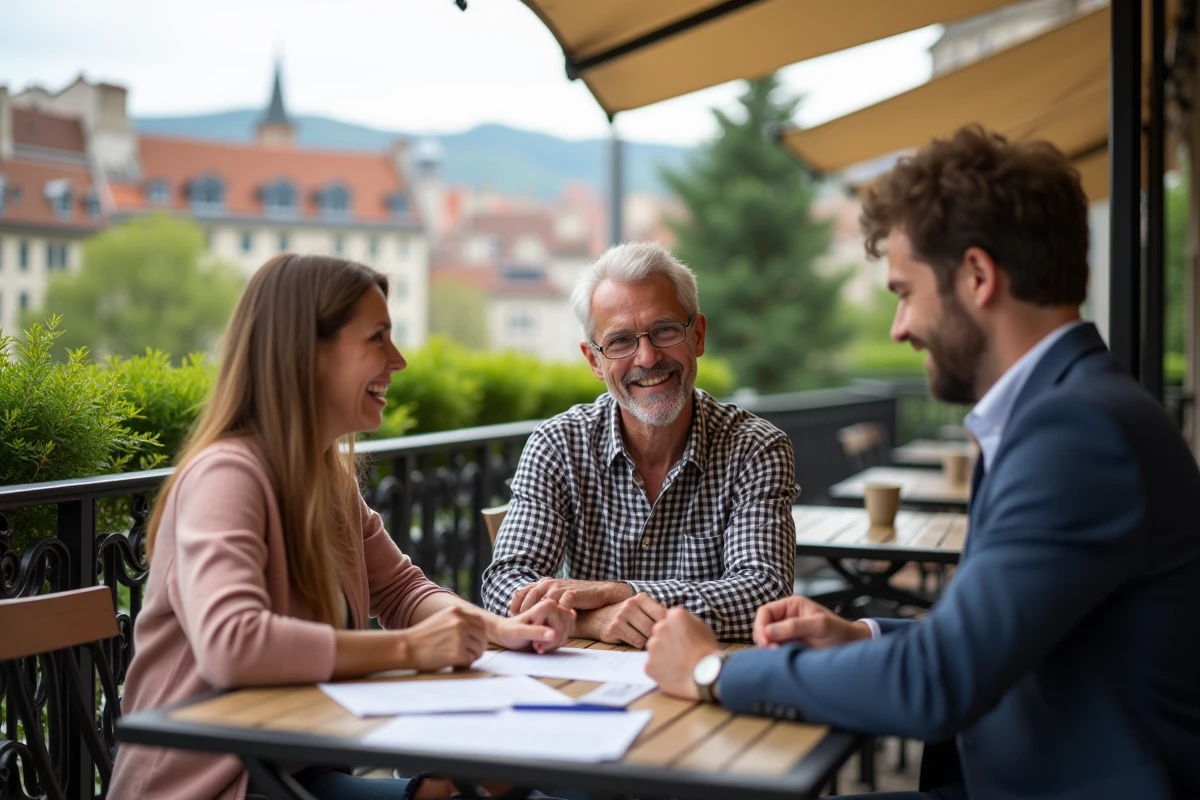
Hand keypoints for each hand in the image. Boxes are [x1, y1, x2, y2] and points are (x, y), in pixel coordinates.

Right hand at [402, 606, 487, 670]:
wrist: (406, 648)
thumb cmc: (423, 637)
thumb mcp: (442, 619)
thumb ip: (460, 621)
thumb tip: (480, 632)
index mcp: (457, 611)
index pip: (481, 623)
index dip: (479, 635)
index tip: (472, 643)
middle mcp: (461, 621)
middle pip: (482, 637)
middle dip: (477, 648)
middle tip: (466, 655)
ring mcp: (460, 637)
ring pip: (479, 650)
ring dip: (471, 657)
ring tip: (457, 659)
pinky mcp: (458, 652)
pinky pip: (470, 660)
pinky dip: (464, 665)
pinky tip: (452, 664)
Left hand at [492, 598, 575, 653]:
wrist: (505, 633)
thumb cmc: (509, 631)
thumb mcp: (519, 633)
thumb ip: (535, 632)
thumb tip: (553, 634)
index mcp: (546, 604)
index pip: (559, 625)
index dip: (547, 637)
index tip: (533, 641)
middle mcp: (554, 606)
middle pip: (565, 627)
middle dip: (552, 641)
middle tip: (536, 646)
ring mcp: (557, 613)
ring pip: (568, 630)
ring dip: (555, 642)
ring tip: (539, 645)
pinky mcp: (558, 621)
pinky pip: (566, 633)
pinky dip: (556, 643)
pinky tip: (544, 644)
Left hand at [510, 578, 633, 614]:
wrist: (601, 592)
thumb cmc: (578, 597)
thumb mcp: (558, 597)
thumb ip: (545, 602)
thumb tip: (530, 616)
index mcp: (545, 583)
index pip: (523, 591)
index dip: (516, 604)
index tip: (512, 616)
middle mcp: (550, 583)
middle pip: (530, 596)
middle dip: (523, 610)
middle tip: (519, 623)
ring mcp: (561, 588)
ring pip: (543, 600)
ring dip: (536, 614)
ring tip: (532, 626)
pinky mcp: (572, 594)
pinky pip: (559, 605)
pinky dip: (554, 615)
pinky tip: (551, 624)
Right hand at [575, 593, 666, 648]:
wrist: (598, 619)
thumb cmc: (626, 617)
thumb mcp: (641, 610)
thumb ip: (657, 614)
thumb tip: (680, 625)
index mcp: (641, 598)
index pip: (664, 613)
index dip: (668, 626)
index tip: (670, 633)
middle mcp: (631, 604)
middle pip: (656, 626)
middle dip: (658, 636)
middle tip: (658, 641)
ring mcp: (622, 615)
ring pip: (647, 635)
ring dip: (649, 642)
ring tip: (646, 641)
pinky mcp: (615, 627)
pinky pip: (636, 641)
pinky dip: (638, 644)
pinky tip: (635, 642)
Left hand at [645, 607, 719, 700]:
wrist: (707, 676)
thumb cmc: (708, 652)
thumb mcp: (703, 627)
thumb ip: (687, 621)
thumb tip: (680, 623)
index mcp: (675, 615)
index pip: (671, 618)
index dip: (678, 628)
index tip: (684, 637)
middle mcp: (660, 628)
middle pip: (660, 631)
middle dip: (668, 639)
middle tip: (681, 651)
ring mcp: (653, 647)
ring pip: (655, 648)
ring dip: (663, 653)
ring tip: (678, 663)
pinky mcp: (649, 664)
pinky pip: (652, 664)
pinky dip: (660, 669)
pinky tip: (673, 673)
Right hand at [752, 596, 870, 648]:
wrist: (851, 647)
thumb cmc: (839, 631)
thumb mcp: (819, 625)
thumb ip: (795, 626)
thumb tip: (769, 632)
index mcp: (791, 606)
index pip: (765, 612)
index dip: (761, 625)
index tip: (765, 639)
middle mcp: (786, 618)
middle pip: (762, 626)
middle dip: (763, 638)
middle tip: (771, 650)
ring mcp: (786, 634)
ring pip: (766, 640)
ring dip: (768, 648)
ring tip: (778, 654)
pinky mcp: (789, 647)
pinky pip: (774, 650)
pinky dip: (773, 655)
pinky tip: (780, 659)